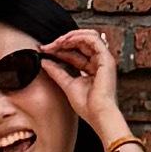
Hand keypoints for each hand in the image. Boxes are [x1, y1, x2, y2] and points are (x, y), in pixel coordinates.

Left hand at [46, 24, 126, 142]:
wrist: (98, 115)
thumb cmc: (87, 106)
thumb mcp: (67, 84)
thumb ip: (56, 72)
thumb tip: (44, 61)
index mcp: (92, 69)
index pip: (75, 53)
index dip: (60, 50)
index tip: (45, 50)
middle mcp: (99, 62)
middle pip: (81, 43)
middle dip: (63, 42)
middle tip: (49, 46)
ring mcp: (104, 60)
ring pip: (89, 37)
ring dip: (71, 36)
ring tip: (57, 42)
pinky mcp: (106, 59)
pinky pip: (94, 39)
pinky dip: (79, 37)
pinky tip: (66, 42)